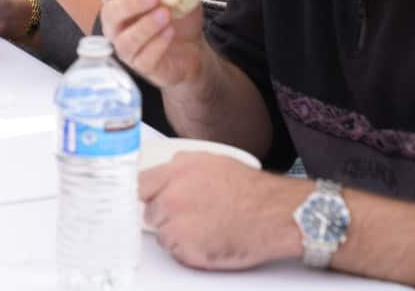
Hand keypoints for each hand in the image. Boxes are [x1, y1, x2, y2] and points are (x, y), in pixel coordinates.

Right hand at [99, 0, 205, 88]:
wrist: (192, 48)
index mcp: (120, 4)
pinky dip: (157, 44)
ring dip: (145, 25)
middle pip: (110, 13)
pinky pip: (143, 58)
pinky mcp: (141, 67)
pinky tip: (169, 32)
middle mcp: (116, 27)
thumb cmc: (176, 20)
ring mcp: (127, 49)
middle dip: (131, 3)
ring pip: (125, 40)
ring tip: (165, 15)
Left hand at [141, 151, 300, 269]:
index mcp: (176, 171)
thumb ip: (181, 168)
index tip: (148, 200)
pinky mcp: (185, 248)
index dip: (146, 195)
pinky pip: (176, 252)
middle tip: (189, 217)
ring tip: (205, 229)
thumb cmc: (252, 190)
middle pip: (149, 212)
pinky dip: (188, 251)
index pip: (139, 184)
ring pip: (162, 234)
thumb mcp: (212, 162)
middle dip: (164, 215)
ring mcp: (176, 223)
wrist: (274, 214)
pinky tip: (209, 240)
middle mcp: (171, 196)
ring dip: (177, 234)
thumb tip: (165, 175)